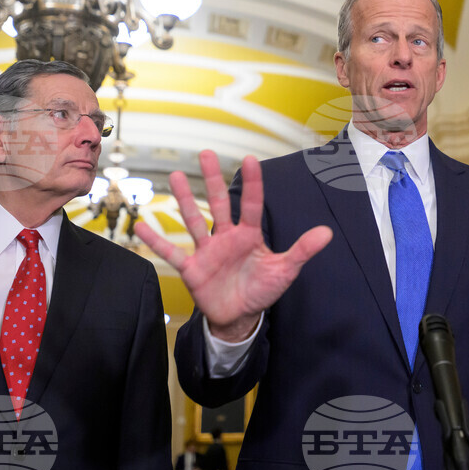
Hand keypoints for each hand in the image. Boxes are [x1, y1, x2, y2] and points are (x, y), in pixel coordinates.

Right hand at [135, 150, 331, 341]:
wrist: (240, 316)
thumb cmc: (261, 289)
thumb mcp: (285, 270)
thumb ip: (302, 250)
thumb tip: (327, 232)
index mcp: (249, 236)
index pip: (251, 205)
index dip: (252, 183)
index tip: (250, 159)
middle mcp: (226, 238)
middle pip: (218, 203)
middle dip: (212, 179)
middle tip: (206, 153)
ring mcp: (207, 251)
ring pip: (193, 220)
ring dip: (184, 200)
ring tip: (174, 175)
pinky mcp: (192, 268)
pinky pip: (171, 253)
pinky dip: (157, 241)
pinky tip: (141, 226)